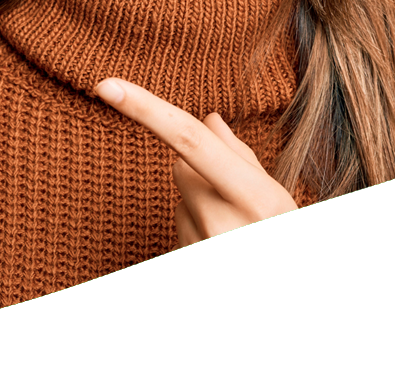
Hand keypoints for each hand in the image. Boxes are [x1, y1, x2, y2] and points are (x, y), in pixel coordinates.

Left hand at [94, 77, 297, 245]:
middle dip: (200, 171)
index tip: (107, 86)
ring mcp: (200, 252)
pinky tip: (221, 246)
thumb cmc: (287, 244)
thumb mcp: (281, 201)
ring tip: (236, 231)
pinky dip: (194, 229)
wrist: (287, 308)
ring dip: (199, 204)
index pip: (189, 141)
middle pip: (181, 168)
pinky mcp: (183, 264)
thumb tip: (208, 119)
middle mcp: (222, 226)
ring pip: (178, 199)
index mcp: (256, 199)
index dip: (146, 108)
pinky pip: (177, 228)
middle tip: (238, 201)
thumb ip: (240, 157)